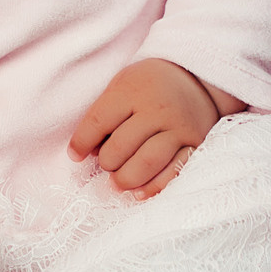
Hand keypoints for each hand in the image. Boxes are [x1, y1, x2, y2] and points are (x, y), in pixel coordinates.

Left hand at [69, 59, 235, 197]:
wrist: (196, 79)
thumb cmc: (148, 85)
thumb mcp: (122, 85)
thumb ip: (105, 115)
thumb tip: (88, 153)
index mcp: (133, 90)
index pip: (99, 121)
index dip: (81, 142)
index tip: (75, 155)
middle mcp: (157, 109)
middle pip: (121, 147)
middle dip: (106, 162)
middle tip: (105, 165)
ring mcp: (179, 128)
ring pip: (146, 163)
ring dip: (126, 179)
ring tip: (118, 181)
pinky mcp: (196, 144)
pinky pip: (173, 172)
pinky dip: (153, 187)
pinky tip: (139, 192)